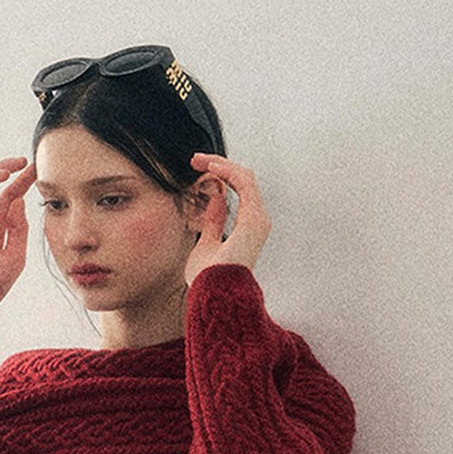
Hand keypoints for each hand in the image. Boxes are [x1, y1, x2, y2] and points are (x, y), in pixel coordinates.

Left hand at [183, 153, 271, 287]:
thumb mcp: (206, 245)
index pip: (238, 190)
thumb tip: (216, 200)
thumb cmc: (207, 279)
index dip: (219, 177)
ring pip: (244, 177)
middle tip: (195, 159)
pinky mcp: (254, 216)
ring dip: (221, 164)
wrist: (213, 294)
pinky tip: (210, 166)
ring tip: (199, 159)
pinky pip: (244, 182)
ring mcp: (257, 218)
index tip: (197, 170)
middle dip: (218, 166)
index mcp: (247, 228)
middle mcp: (256, 221)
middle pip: (242, 180)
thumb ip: (213, 223)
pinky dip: (227, 170)